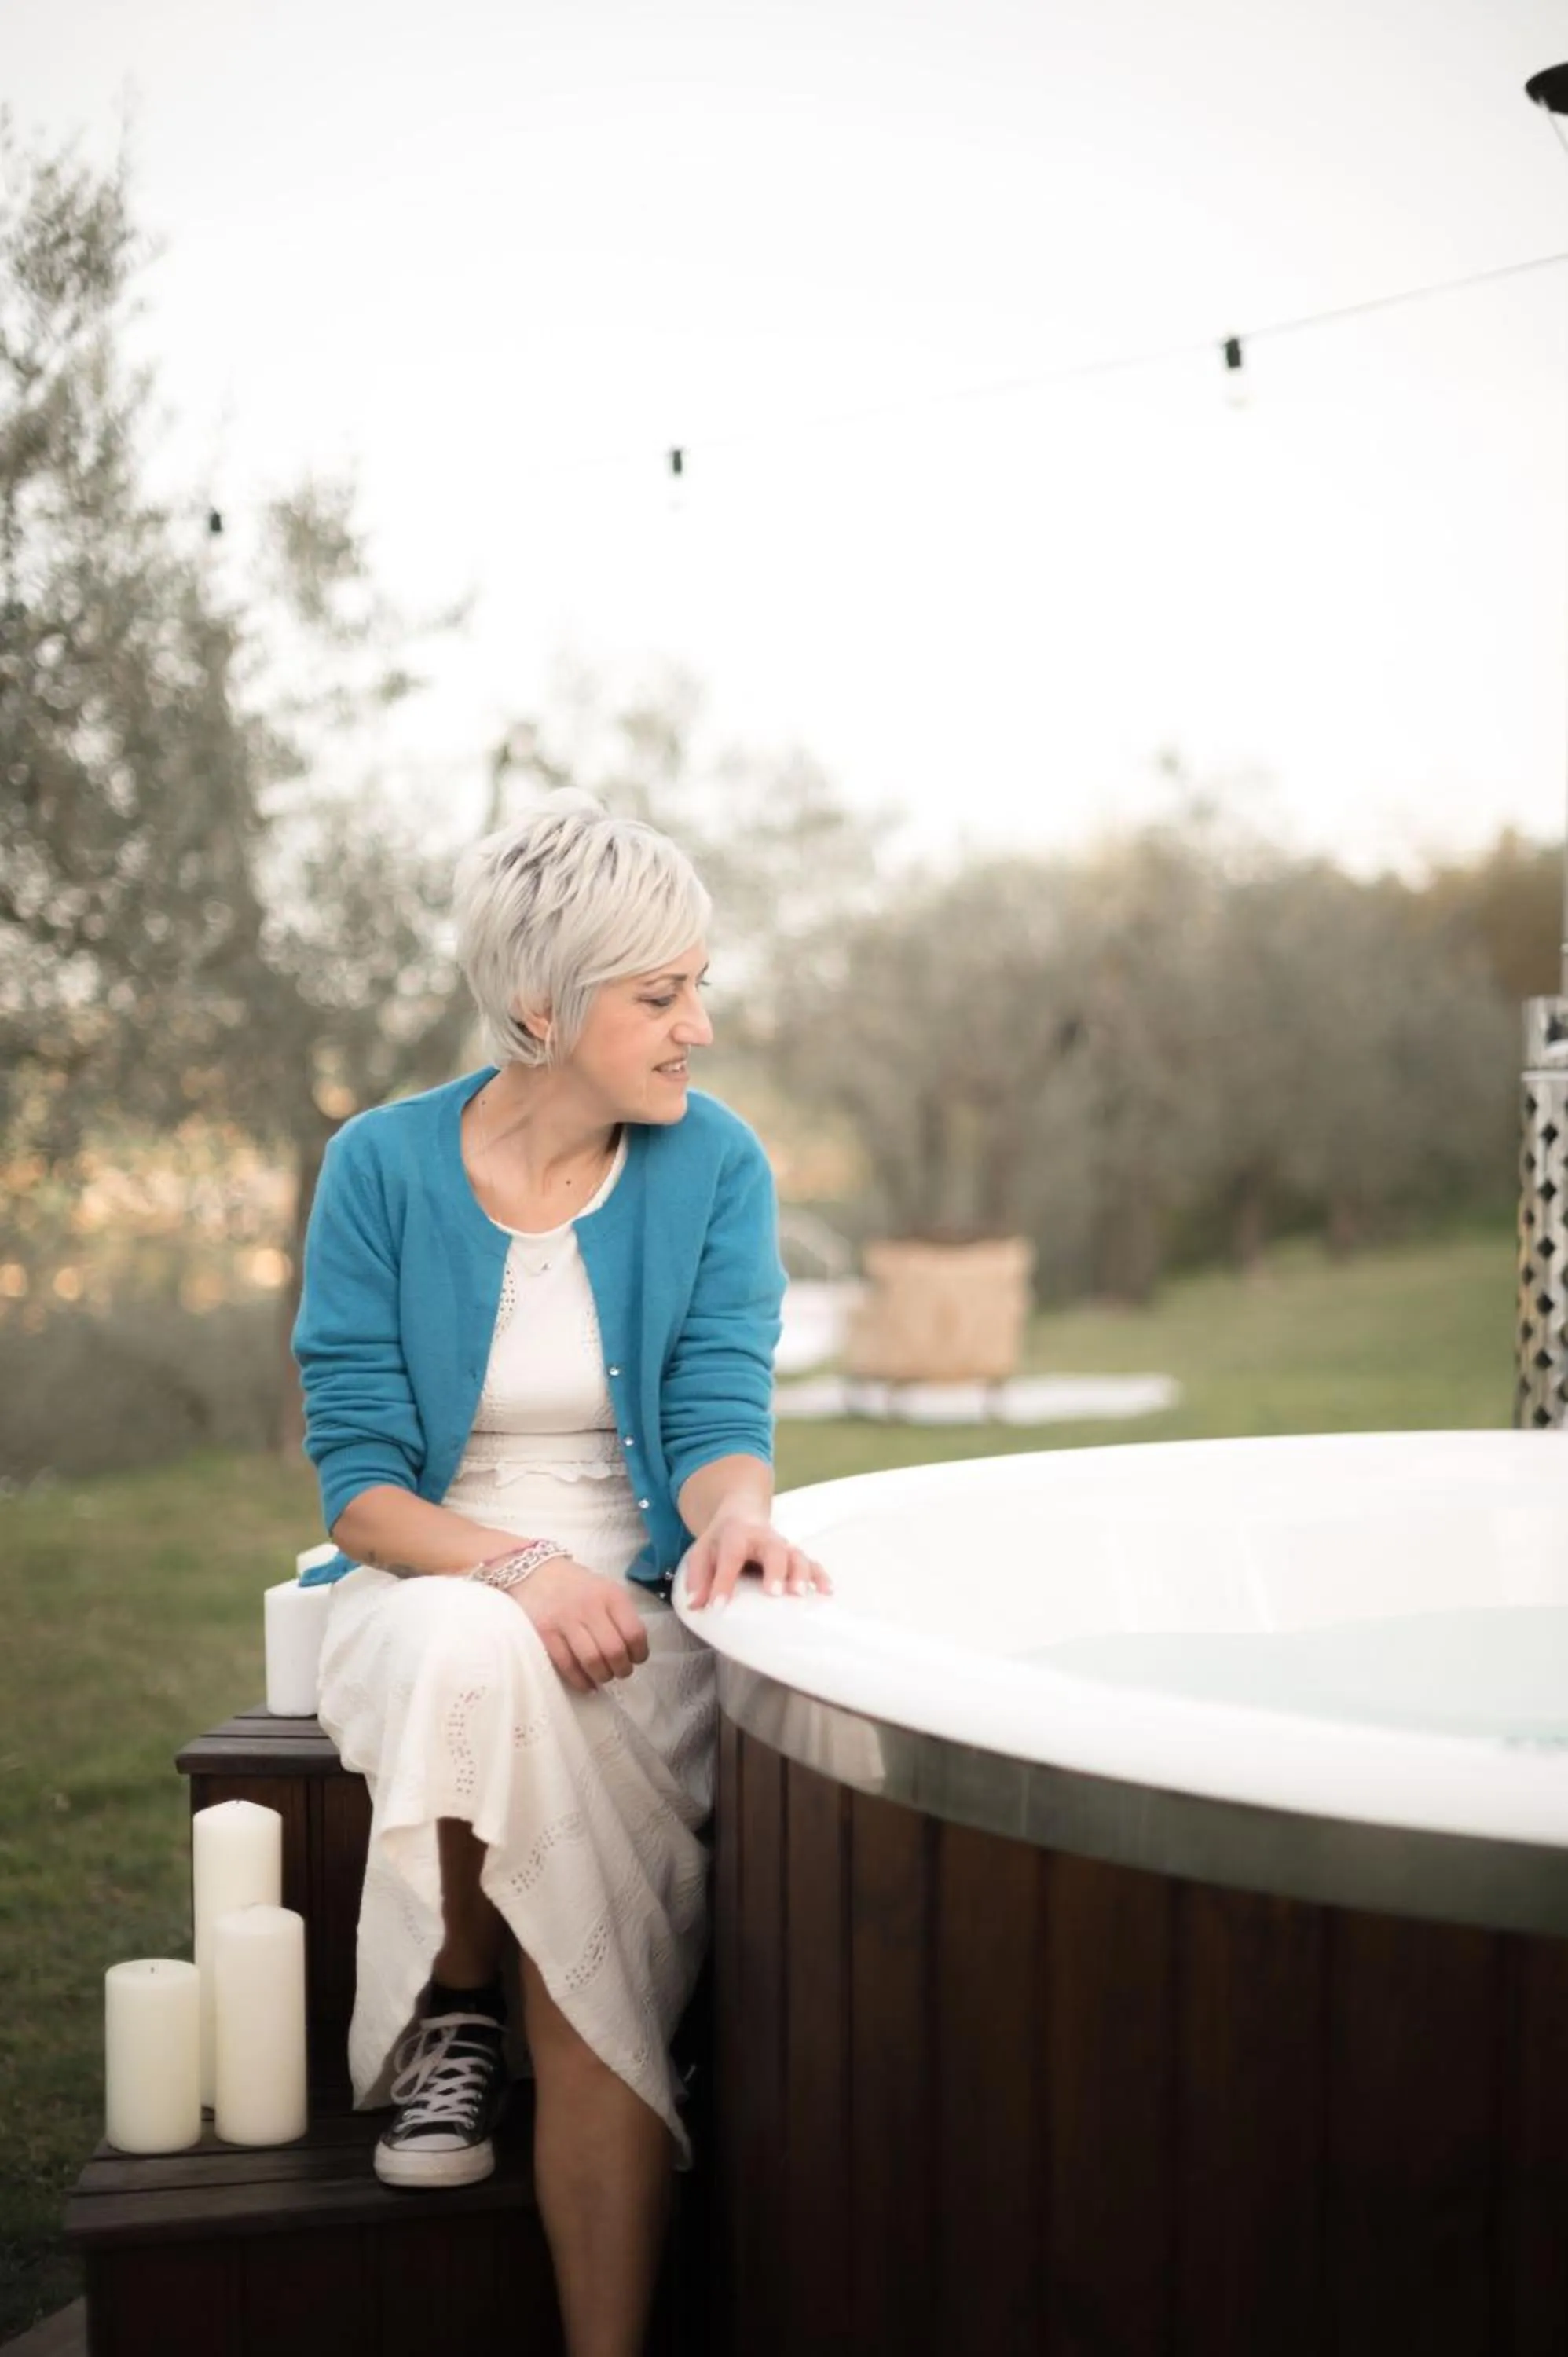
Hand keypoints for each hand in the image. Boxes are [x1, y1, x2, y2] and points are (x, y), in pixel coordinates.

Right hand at [510, 1557, 651, 1694]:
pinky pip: (567, 1665)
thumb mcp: (605, 1589)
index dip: (640, 1653)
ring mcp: (565, 1620)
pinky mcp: (545, 1633)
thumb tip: (634, 1651)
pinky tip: (586, 1683)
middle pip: (614, 1650)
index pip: (634, 1632)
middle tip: (621, 1672)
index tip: (637, 1659)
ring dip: (602, 1676)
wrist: (535, 1571)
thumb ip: (620, 1615)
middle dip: (622, 1669)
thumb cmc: (577, 1585)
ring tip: (604, 1676)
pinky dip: (580, 1680)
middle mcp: (589, 1606)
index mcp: (611, 1595)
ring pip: (592, 1660)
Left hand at [683, 1512, 830, 1612]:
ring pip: (797, 1555)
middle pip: (774, 1550)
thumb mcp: (700, 1553)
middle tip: (775, 1593)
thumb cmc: (720, 1540)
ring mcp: (783, 1547)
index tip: (718, 1607)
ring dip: (802, 1574)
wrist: (741, 1514)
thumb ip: (697, 1578)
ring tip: (801, 1595)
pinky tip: (826, 1592)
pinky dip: (821, 1576)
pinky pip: (812, 1564)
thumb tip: (696, 1605)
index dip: (723, 1581)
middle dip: (776, 1571)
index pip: (730, 1556)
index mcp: (736, 1535)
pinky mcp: (795, 1556)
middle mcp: (763, 1538)